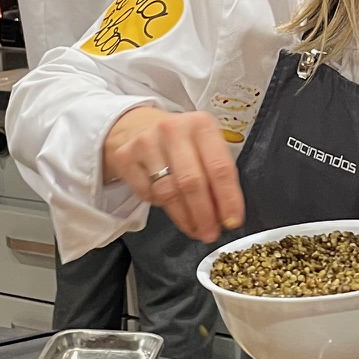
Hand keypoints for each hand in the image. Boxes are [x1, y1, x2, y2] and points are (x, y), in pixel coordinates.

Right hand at [101, 106, 243, 242]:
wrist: (137, 125)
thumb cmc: (180, 141)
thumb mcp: (204, 146)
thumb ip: (217, 175)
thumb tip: (226, 214)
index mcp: (201, 124)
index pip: (220, 167)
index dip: (228, 199)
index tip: (232, 221)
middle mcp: (173, 129)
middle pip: (192, 182)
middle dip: (204, 214)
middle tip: (210, 233)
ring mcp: (146, 142)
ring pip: (168, 192)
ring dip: (184, 217)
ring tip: (195, 228)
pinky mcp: (126, 156)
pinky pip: (147, 193)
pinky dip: (161, 205)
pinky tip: (170, 205)